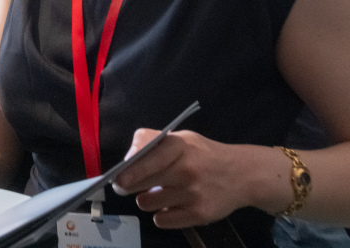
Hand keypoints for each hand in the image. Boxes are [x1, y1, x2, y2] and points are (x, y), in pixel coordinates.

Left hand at [111, 129, 254, 228]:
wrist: (243, 175)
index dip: (128, 169)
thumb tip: (126, 161)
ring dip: (146, 200)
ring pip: (146, 202)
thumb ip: (152, 143)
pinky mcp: (200, 214)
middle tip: (125, 186)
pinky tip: (171, 205)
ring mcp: (193, 193)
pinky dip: (161, 215)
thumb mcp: (181, 139)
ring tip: (158, 192)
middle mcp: (186, 169)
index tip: (116, 177)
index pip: (144, 156)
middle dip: (127, 185)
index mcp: (179, 146)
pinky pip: (162, 220)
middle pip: (139, 182)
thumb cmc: (203, 155)